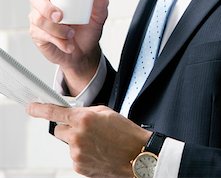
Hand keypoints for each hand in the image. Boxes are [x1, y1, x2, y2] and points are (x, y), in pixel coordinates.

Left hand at [27, 103, 150, 177]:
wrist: (136, 155)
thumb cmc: (124, 133)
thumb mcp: (105, 112)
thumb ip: (86, 111)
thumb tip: (74, 114)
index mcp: (83, 118)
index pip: (54, 112)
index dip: (39, 109)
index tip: (31, 108)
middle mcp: (77, 136)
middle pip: (59, 130)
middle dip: (69, 128)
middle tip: (85, 129)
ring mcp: (77, 152)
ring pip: (69, 143)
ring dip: (78, 141)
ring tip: (98, 142)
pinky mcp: (79, 166)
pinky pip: (75, 155)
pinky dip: (83, 153)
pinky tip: (97, 151)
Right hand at [29, 0, 108, 93]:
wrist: (85, 52)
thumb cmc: (87, 30)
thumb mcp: (98, 18)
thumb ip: (100, 6)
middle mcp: (46, 5)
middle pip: (36, 0)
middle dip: (47, 8)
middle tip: (60, 16)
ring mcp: (40, 20)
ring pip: (39, 19)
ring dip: (56, 29)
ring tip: (71, 34)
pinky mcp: (38, 35)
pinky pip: (42, 35)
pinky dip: (58, 41)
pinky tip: (68, 45)